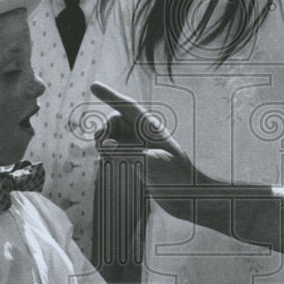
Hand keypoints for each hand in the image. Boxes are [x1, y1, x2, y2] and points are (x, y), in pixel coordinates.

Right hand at [90, 82, 207, 219]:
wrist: (190, 198)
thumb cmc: (178, 177)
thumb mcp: (153, 163)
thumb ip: (128, 153)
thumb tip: (106, 146)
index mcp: (150, 129)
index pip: (126, 107)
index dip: (110, 95)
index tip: (94, 85)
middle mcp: (144, 136)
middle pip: (115, 122)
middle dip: (104, 130)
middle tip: (101, 146)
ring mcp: (140, 149)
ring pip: (114, 138)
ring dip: (105, 145)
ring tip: (107, 159)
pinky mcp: (138, 163)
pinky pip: (117, 152)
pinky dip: (109, 156)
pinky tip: (110, 165)